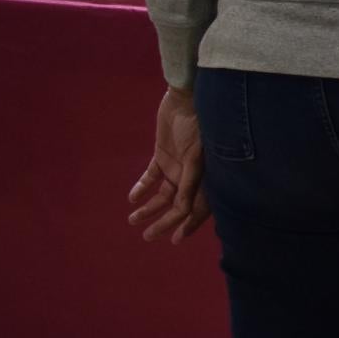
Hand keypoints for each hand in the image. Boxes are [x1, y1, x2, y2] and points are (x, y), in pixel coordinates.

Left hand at [127, 85, 210, 244]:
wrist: (188, 98)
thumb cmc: (199, 126)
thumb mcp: (196, 156)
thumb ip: (190, 183)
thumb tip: (182, 210)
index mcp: (206, 178)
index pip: (197, 208)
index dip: (187, 225)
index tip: (174, 239)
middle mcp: (192, 176)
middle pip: (177, 205)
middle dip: (163, 222)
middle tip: (147, 236)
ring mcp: (177, 166)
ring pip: (162, 194)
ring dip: (149, 207)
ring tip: (133, 220)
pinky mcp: (162, 154)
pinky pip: (151, 176)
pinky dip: (142, 187)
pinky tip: (132, 198)